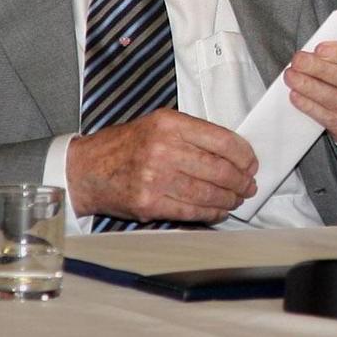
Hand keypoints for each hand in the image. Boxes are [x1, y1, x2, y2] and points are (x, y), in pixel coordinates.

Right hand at [67, 109, 258, 222]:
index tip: (252, 164)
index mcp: (169, 123)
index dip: (244, 156)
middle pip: (219, 169)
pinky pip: (191, 211)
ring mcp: (155, 177)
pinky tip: (219, 211)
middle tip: (249, 186)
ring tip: (237, 199)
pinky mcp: (148, 203)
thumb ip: (192, 134)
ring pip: (208, 193)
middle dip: (241, 181)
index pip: (222, 140)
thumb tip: (234, 152)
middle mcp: (163, 148)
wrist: (85, 169)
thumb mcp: (158, 124)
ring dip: (229, 199)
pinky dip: (211, 213)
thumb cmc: (126, 146)